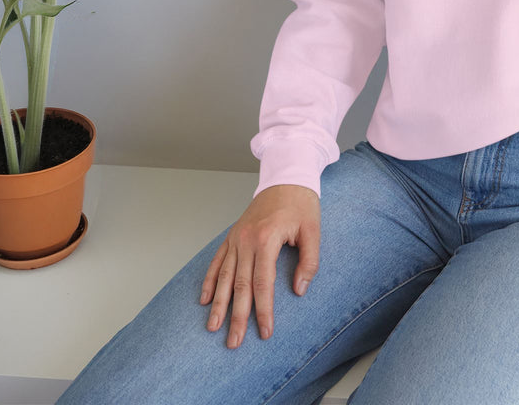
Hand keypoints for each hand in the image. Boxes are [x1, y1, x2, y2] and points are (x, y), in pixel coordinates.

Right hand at [200, 184, 319, 347]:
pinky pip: (217, 261)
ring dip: (218, 304)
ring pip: (224, 276)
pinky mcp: (232, 235)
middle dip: (236, 316)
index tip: (265, 331)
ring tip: (213, 328)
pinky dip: (209, 280)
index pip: (263, 283)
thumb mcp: (313, 230)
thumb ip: (309, 261)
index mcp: (267, 239)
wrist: (286, 177)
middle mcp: (247, 240)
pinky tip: (205, 299)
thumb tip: (299, 290)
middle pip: (239, 285)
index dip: (263, 310)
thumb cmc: (301, 203)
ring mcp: (236, 238)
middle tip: (234, 342)